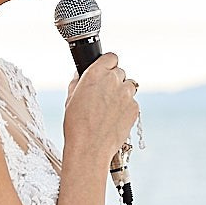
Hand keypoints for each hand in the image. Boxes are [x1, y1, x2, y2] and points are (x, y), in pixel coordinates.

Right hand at [62, 54, 139, 168]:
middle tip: (104, 95)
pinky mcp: (135, 108)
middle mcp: (113, 80)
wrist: (90, 147)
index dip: (108, 64)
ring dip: (122, 93)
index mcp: (96, 74)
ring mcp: (126, 94)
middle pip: (120, 72)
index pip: (111, 57)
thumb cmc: (76, 125)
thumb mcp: (70, 98)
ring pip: (129, 86)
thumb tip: (81, 75)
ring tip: (110, 108)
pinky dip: (126, 108)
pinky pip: (132, 103)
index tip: (106, 71)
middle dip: (114, 81)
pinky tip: (114, 119)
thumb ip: (78, 82)